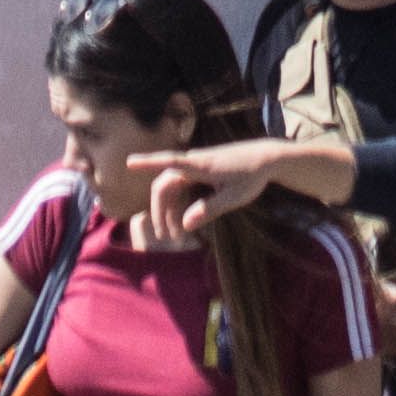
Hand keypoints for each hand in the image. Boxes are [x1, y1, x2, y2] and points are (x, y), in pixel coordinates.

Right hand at [113, 143, 287, 239]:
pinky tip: (185, 220)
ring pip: (173, 187)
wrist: (267, 158)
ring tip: (177, 235)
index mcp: (200, 165)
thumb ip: (209, 209)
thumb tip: (186, 224)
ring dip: (170, 210)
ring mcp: (196, 166)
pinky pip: (182, 186)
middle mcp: (194, 163)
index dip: (147, 162)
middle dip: (161, 211)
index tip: (129, 162)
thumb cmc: (251, 176)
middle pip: (165, 185)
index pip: (168, 161)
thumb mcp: (234, 197)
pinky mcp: (201, 170)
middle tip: (166, 237)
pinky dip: (179, 203)